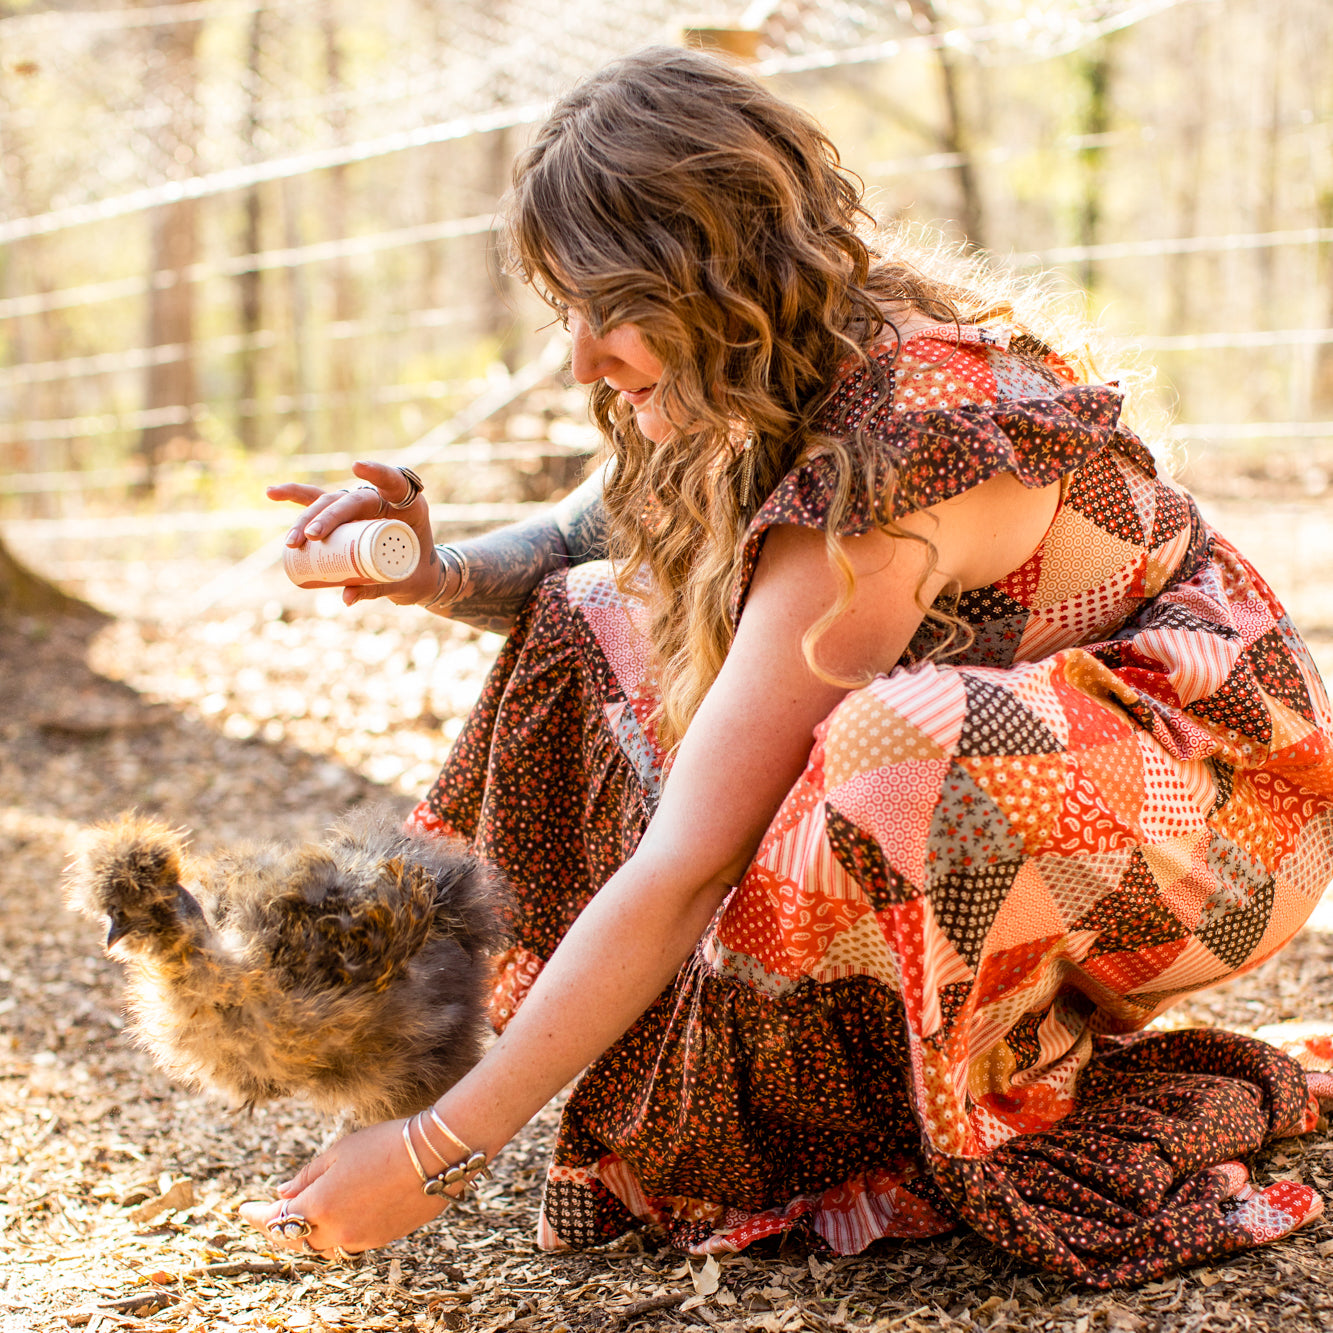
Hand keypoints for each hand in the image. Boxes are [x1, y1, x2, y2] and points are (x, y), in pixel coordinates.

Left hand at [239, 1118, 447, 1256]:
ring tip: (308, 1210)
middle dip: (282, 1225)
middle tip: (272, 1211)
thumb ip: (307, 1177)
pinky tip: (344, 1210)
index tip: (243, 1209)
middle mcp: (336, 1231)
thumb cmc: (386, 1144)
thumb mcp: (340, 1151)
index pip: (276, 1220)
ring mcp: (361, 1239)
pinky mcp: (382, 1240)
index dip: (257, 1216)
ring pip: (324, 1242)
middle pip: (297, 1238)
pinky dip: (339, 1227)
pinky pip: (350, 1239)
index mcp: (319, 1206)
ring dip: (312, 1228)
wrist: (436, 1155)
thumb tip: (283, 1194)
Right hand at [267, 461, 437, 606]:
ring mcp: (360, 504)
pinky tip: (271, 492)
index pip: (393, 481)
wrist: (420, 575)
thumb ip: (378, 588)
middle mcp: (382, 498)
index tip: (356, 468)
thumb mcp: (404, 582)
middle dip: (327, 516)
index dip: (377, 473)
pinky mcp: (344, 514)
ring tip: (292, 541)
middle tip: (311, 537)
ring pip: (329, 501)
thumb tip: (345, 598)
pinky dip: (295, 497)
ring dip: (307, 517)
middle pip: (350, 499)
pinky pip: (318, 502)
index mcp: (408, 505)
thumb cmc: (417, 574)